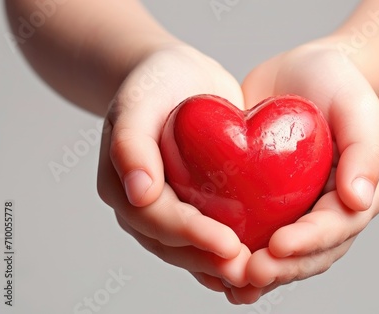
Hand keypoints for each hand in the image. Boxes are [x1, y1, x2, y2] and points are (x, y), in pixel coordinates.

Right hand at [97, 43, 250, 291]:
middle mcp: (143, 205)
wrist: (177, 78)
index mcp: (123, 185)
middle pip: (173, 245)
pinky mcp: (194, 205)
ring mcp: (169, 208)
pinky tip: (255, 265)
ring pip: (190, 249)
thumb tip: (138, 192)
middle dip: (209, 261)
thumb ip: (130, 142)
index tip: (228, 245)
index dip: (190, 235)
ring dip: (220, 268)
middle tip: (248, 272)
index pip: (155, 219)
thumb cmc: (155, 84)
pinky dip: (226, 255)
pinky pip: (207, 236)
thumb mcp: (138, 101)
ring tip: (255, 279)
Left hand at [227, 42, 378, 302]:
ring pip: (286, 257)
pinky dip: (244, 258)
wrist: (301, 73)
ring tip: (233, 283)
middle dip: (282, 268)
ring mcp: (300, 211)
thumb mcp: (356, 105)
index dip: (308, 242)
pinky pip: (261, 238)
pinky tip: (220, 273)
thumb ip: (366, 150)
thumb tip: (359, 201)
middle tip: (250, 273)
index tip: (277, 246)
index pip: (336, 227)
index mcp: (357, 193)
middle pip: (311, 253)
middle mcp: (330, 210)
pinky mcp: (270, 205)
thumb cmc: (334, 83)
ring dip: (263, 275)